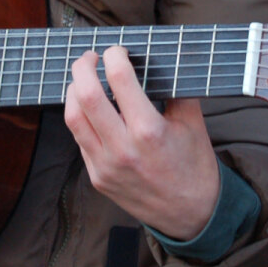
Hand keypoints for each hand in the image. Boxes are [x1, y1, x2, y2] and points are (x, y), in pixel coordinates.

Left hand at [64, 47, 221, 239]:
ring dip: (73, 91)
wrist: (192, 216)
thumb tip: (156, 62)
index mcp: (149, 131)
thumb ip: (174, 90)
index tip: (118, 50)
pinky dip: (81, 118)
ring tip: (84, 79)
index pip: (120, 80)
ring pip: (73, 118)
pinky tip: (91, 109)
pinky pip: (79, 140)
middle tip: (90, 56)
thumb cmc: (194, 166)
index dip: (115, 56)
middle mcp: (122, 149)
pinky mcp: (97, 177)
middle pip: (85, 96)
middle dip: (83, 67)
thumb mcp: (192, 123)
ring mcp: (105, 166)